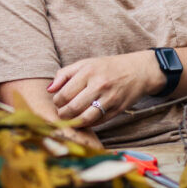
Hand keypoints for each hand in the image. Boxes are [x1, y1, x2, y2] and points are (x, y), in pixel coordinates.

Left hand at [47, 51, 164, 126]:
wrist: (137, 71)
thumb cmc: (106, 67)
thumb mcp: (85, 63)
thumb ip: (64, 74)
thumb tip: (49, 89)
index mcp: (88, 72)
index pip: (64, 94)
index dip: (57, 101)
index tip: (58, 102)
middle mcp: (99, 85)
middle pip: (73, 108)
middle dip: (63, 114)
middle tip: (62, 113)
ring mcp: (109, 99)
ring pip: (85, 118)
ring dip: (73, 121)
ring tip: (70, 118)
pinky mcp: (117, 110)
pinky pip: (97, 122)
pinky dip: (87, 124)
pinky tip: (83, 119)